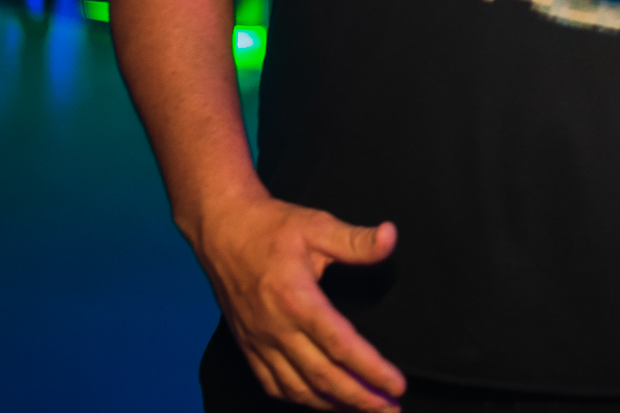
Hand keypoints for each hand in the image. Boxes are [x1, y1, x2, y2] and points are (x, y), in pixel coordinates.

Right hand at [193, 195, 405, 410]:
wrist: (222, 229)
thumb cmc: (270, 227)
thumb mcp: (317, 226)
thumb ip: (356, 240)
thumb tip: (390, 237)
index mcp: (296, 300)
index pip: (341, 346)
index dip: (371, 370)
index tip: (397, 384)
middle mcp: (276, 328)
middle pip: (323, 378)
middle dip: (361, 399)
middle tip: (391, 410)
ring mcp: (259, 341)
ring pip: (298, 389)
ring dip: (333, 406)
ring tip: (365, 409)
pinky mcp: (248, 346)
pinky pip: (273, 385)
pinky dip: (300, 399)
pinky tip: (321, 402)